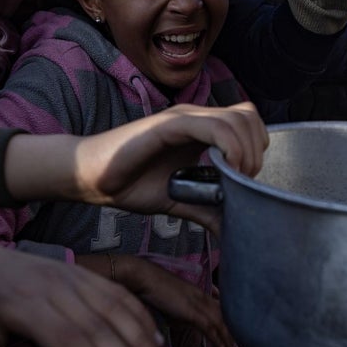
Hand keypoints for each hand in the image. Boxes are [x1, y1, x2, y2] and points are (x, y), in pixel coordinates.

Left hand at [0, 208, 168, 346]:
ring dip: (143, 341)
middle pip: (100, 326)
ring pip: (116, 307)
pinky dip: (140, 316)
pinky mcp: (80, 271)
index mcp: (23, 304)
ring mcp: (70, 274)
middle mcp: (53, 285)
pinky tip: (156, 342)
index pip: (68, 340)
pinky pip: (117, 292)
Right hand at [14, 102, 267, 234]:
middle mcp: (194, 117)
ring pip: (237, 119)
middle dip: (257, 150)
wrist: (90, 177)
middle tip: (245, 180)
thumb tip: (233, 231)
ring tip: (236, 178)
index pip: (246, 120)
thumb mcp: (177, 200)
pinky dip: (228, 146)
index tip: (249, 179)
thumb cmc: (128, 183)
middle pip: (248, 116)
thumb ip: (205, 210)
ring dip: (246, 151)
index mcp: (199, 130)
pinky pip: (211, 127)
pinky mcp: (167, 125)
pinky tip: (223, 169)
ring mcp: (181, 118)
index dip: (257, 146)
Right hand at [106, 255, 234, 346]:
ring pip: (219, 322)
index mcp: (196, 291)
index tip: (229, 332)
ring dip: (226, 338)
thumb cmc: (150, 286)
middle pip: (222, 315)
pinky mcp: (190, 310)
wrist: (142, 276)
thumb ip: (177, 310)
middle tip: (235, 344)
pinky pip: (208, 326)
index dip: (225, 320)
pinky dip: (216, 338)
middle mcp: (200, 295)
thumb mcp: (169, 299)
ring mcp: (196, 302)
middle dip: (230, 330)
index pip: (217, 307)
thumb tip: (179, 321)